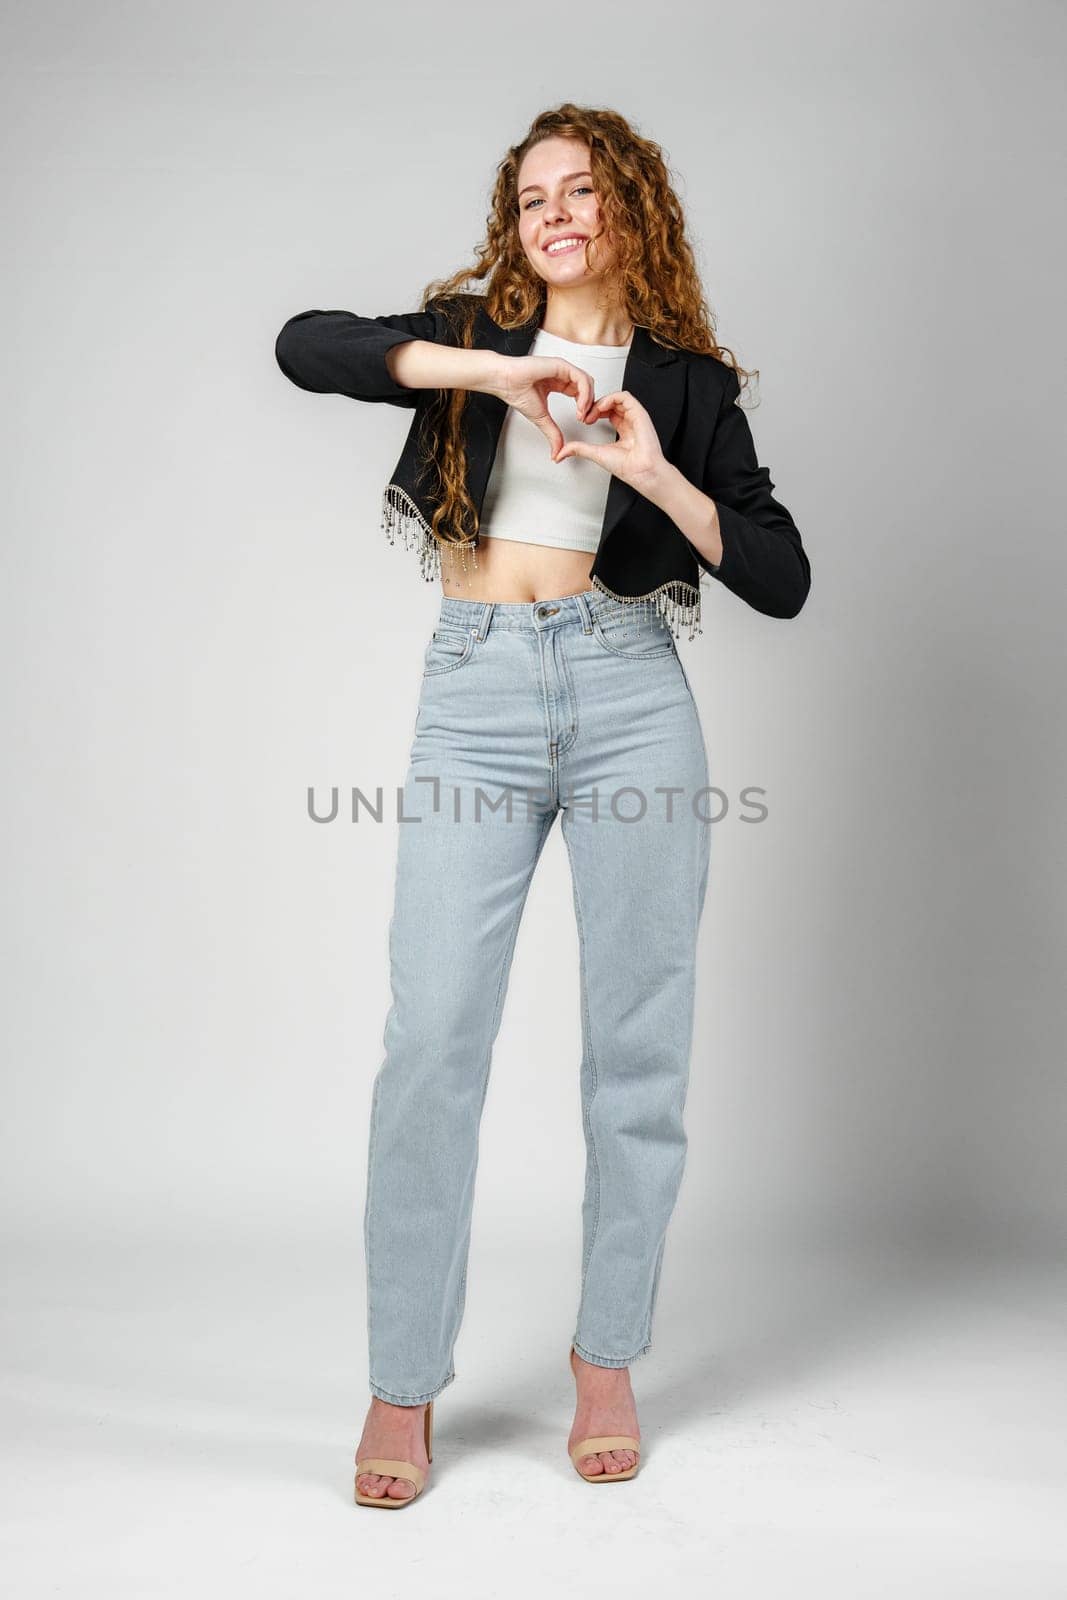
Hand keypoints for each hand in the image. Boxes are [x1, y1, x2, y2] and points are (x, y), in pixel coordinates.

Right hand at [478, 354, 595, 458]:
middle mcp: (562, 375)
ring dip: (588, 401)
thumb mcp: (541, 419)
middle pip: (587, 388)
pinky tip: (579, 406)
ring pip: (587, 382)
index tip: (581, 421)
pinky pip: (581, 379)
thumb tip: (557, 452)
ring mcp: (562, 369)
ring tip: (582, 415)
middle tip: (585, 420)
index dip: (584, 408)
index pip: (580, 394)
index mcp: (557, 384)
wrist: (505, 382)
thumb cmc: (516, 392)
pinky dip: (584, 394)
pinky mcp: (561, 366)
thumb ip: (552, 433)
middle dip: (590, 405)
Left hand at [553, 389, 666, 492]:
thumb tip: (562, 452)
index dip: (593, 411)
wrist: (641, 472)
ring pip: (617, 397)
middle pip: (611, 403)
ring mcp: (635, 417)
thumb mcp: (596, 454)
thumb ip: (579, 449)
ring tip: (592, 411)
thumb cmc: (627, 467)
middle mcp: (630, 422)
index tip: (583, 419)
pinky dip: (611, 398)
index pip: (608, 412)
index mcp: (623, 430)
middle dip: (595, 406)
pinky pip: (625, 397)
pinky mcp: (639, 414)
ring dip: (601, 401)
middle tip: (584, 414)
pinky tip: (601, 406)